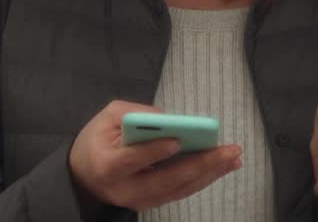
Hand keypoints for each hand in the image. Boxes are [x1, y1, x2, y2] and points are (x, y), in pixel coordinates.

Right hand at [68, 101, 241, 213]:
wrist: (84, 176)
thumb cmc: (96, 140)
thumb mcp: (107, 117)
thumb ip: (135, 113)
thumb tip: (169, 119)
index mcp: (107, 165)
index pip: (132, 160)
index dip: (154, 151)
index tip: (178, 140)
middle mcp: (124, 189)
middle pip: (166, 180)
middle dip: (201, 164)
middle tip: (229, 150)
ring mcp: (139, 201)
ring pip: (179, 189)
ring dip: (210, 174)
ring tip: (233, 159)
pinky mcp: (151, 203)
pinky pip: (180, 192)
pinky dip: (203, 179)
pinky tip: (221, 167)